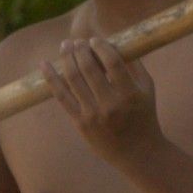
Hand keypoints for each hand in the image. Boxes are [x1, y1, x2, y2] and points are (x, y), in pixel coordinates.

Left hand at [42, 25, 158, 166]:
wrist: (138, 153)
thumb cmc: (144, 116)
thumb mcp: (147, 89)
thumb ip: (134, 64)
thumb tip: (114, 40)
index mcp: (130, 94)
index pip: (112, 62)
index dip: (100, 46)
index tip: (94, 40)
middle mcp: (111, 104)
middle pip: (89, 68)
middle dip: (80, 50)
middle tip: (76, 41)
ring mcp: (93, 115)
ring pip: (73, 79)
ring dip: (66, 58)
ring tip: (65, 46)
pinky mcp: (80, 123)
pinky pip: (62, 97)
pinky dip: (51, 78)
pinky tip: (44, 64)